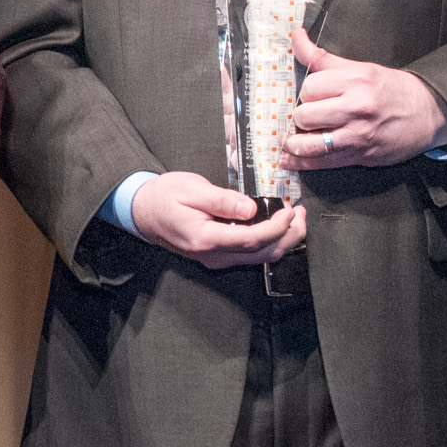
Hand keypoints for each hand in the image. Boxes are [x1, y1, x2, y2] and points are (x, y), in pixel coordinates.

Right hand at [131, 172, 308, 267]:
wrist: (144, 213)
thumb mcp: (191, 188)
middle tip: (302, 214)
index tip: (290, 210)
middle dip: (289, 236)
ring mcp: (216, 258)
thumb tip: (249, 208)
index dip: (277, 227)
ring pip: (259, 258)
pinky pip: (250, 255)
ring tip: (295, 220)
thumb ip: (221, 200)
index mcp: (206, 238)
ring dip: (282, 241)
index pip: (252, 239)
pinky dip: (269, 242)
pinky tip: (276, 226)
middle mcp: (213, 255)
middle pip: (262, 254)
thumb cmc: (164, 197)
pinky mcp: (218, 256)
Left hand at [283, 26, 446, 168]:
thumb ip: (324, 58)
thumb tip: (296, 38)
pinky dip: (300, 162)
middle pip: (305, 114)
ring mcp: (357, 134)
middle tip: (311, 114)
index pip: (310, 86)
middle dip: (302, 115)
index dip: (306, 91)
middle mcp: (356, 107)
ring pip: (309, 143)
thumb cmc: (393, 90)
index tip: (312, 94)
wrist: (428, 113)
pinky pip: (321, 162)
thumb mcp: (361, 68)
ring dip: (295, 142)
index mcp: (356, 80)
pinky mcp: (359, 155)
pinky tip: (289, 158)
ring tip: (291, 139)